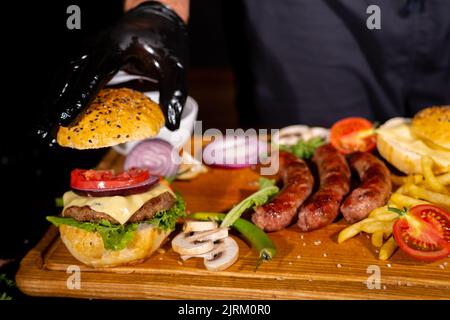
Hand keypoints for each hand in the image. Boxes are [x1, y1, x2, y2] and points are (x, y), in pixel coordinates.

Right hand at [37, 1, 187, 144]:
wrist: (155, 19)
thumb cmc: (165, 47)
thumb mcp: (176, 70)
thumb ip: (173, 96)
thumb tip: (172, 126)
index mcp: (116, 50)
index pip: (92, 78)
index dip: (78, 100)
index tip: (65, 121)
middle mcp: (96, 48)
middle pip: (69, 79)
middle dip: (54, 108)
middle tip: (43, 135)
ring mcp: (88, 50)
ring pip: (63, 77)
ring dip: (51, 103)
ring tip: (42, 131)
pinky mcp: (87, 56)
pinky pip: (69, 76)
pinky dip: (60, 96)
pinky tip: (54, 114)